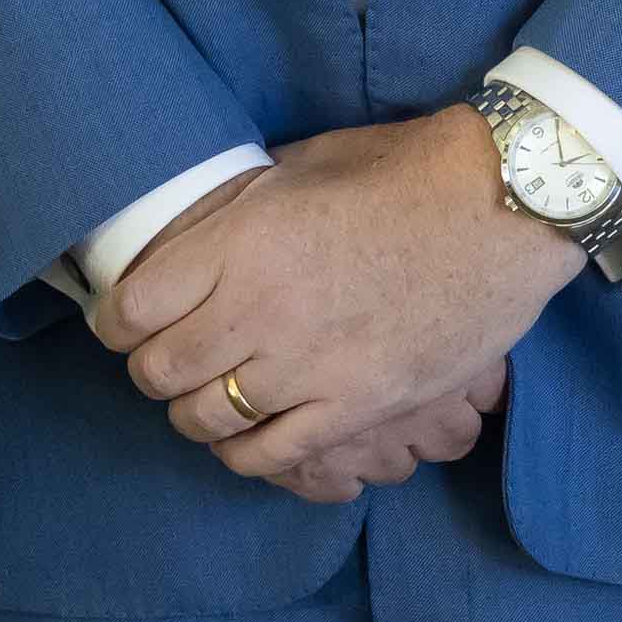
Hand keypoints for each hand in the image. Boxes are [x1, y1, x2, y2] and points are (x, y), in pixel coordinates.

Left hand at [91, 104, 574, 500]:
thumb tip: (190, 229)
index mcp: (239, 242)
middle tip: (163, 359)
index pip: (131, 308)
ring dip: (193, 413)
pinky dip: (243, 453)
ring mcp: (308, 365)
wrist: (505, 210)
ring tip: (203, 398)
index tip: (124, 320)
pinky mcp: (356, 406)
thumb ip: (237, 209)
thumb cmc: (406, 174)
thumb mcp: (301, 166)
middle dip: (150, 368)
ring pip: (204, 419)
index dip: (116, 320)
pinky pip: (269, 456)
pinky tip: (243, 437)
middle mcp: (260, 309)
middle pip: (159, 371)